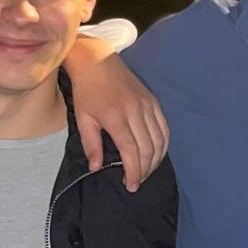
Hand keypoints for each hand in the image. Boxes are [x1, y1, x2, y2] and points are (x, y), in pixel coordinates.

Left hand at [67, 37, 167, 191]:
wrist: (97, 62)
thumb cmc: (87, 91)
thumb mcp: (83, 119)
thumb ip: (91, 145)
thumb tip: (96, 168)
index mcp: (116, 118)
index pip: (132, 152)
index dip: (134, 172)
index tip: (131, 186)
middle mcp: (136, 112)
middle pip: (148, 150)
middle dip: (145, 170)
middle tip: (136, 181)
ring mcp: (147, 106)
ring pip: (160, 141)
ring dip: (155, 160)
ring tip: (146, 171)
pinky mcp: (153, 102)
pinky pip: (164, 128)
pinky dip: (163, 145)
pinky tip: (157, 154)